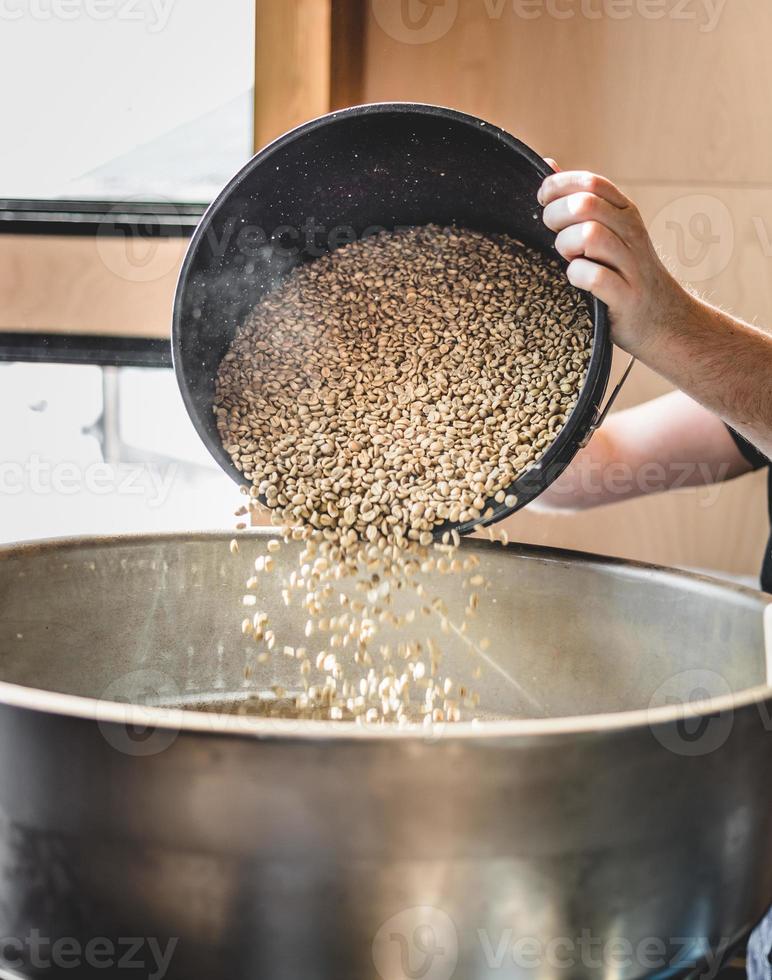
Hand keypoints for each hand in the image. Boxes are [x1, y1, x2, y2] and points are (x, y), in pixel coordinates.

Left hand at [538, 166, 692, 357]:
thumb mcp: (609, 231)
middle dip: (556, 217)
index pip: (591, 182)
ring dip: (566, 247)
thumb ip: (579, 199)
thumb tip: (548, 164)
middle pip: (585, 205)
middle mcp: (631, 233)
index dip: (559, 186)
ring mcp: (631, 265)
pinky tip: (577, 281)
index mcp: (625, 212)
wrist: (665, 320)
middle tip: (553, 235)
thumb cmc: (625, 273)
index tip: (543, 201)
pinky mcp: (626, 296)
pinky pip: (594, 277)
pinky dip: (577, 277)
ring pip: (589, 236)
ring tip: (569, 258)